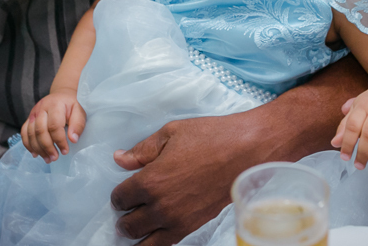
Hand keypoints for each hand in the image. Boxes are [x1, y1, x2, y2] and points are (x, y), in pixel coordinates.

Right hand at [20, 89, 85, 161]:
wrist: (62, 95)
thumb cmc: (72, 105)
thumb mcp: (80, 111)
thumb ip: (78, 124)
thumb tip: (73, 140)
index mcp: (55, 104)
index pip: (54, 126)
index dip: (59, 141)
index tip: (65, 151)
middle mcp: (41, 108)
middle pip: (40, 131)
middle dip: (47, 147)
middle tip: (55, 158)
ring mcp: (33, 113)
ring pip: (31, 134)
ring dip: (38, 149)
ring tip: (48, 159)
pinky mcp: (28, 118)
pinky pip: (24, 133)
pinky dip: (28, 145)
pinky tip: (36, 154)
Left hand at [108, 57, 367, 245]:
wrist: (248, 150)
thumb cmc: (212, 136)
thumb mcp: (171, 133)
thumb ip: (142, 150)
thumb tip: (119, 159)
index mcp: (151, 181)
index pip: (119, 198)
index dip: (121, 192)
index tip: (128, 186)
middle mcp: (160, 206)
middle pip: (128, 225)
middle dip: (126, 214)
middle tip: (135, 203)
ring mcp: (178, 221)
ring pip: (143, 242)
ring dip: (139, 232)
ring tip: (144, 219)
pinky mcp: (193, 227)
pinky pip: (165, 244)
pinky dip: (157, 239)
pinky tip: (160, 227)